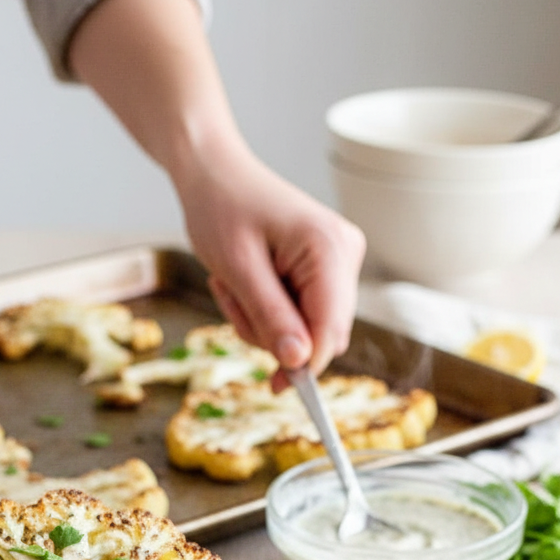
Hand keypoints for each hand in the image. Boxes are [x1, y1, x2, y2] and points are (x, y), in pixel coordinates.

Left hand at [176, 143, 365, 380]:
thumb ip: (271, 316)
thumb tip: (300, 362)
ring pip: (309, 331)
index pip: (331, 329)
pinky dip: (268, 313)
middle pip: (323, 335)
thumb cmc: (221, 208)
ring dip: (264, 324)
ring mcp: (337, 262)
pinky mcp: (324, 270)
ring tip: (234, 287)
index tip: (275, 385)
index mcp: (329, 248)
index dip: (306, 364)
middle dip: (275, 335)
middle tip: (233, 302)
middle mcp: (345, 254)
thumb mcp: (238, 269)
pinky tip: (247, 286)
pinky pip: (301, 316)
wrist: (214, 174)